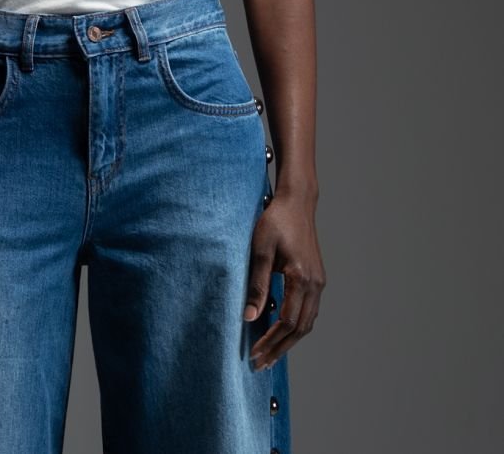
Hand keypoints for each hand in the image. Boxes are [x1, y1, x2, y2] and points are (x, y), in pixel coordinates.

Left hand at [244, 188, 325, 369]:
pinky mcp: (317, 278)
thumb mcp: (260, 250)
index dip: (270, 342)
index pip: (287, 323)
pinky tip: (281, 331)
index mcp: (302, 279)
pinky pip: (309, 311)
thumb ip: (257, 285)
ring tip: (270, 354)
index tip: (254, 354)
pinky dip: (296, 326)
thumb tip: (248, 317)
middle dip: (279, 349)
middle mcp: (315, 284)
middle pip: (300, 329)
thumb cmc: (275, 221)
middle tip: (261, 364)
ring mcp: (319, 282)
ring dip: (289, 341)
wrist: (296, 202)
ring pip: (307, 323)